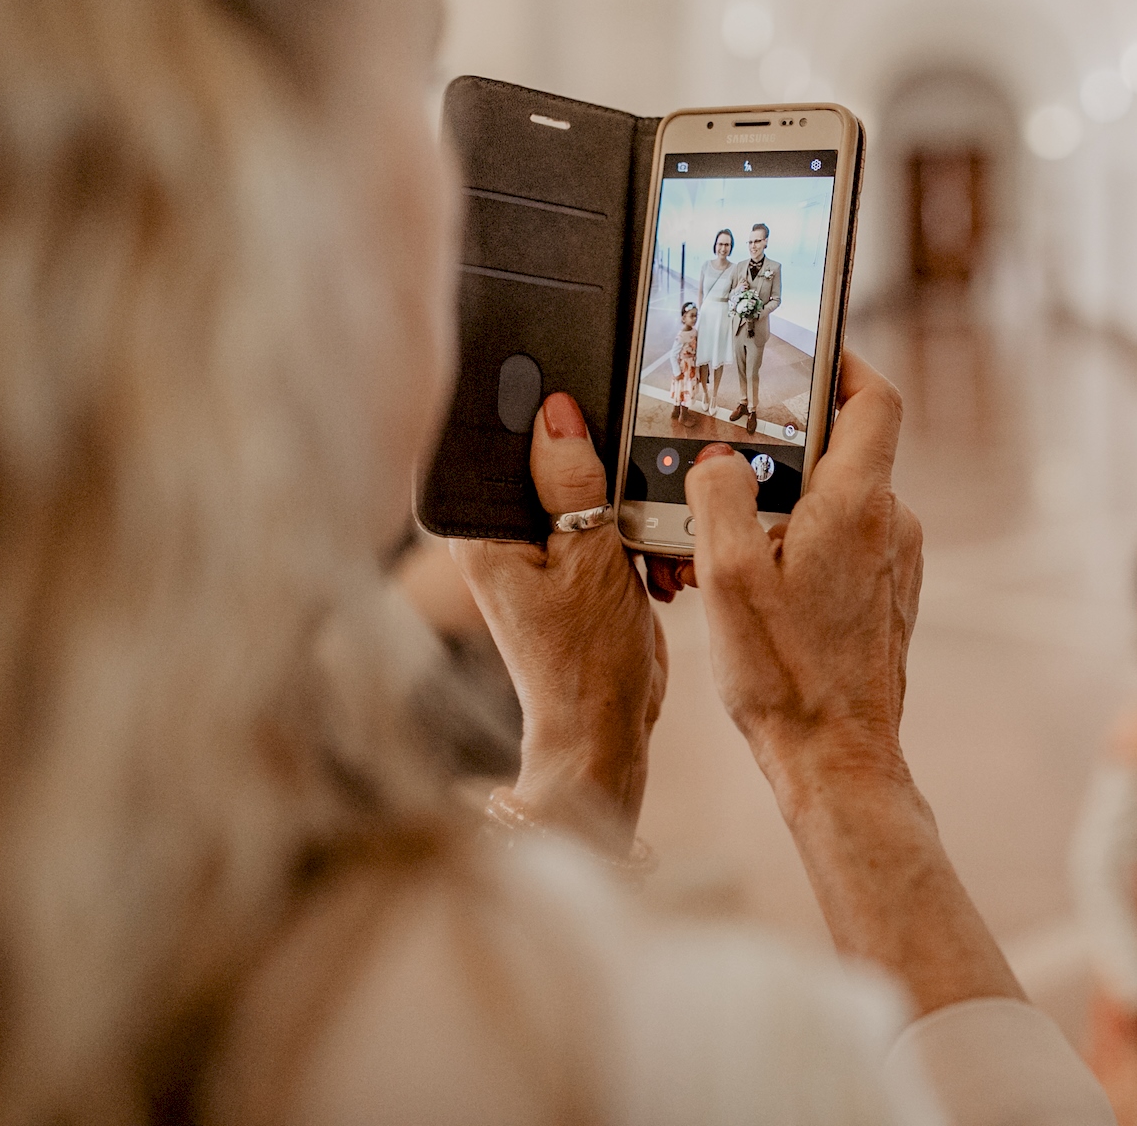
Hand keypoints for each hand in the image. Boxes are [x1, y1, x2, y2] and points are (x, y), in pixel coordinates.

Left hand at [450, 393, 667, 851]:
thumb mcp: (588, 562)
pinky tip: (654, 561)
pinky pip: (607, 521)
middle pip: (549, 461)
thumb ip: (572, 483)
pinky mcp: (574, 566)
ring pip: (587, 489)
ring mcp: (540, 552)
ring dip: (629, 504)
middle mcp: (503, 537)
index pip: (500, 442)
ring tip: (644, 542)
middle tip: (631, 490)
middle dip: (601, 466)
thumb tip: (557, 412)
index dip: (542, 418)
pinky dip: (637, 531)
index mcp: (483, 531)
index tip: (589, 407)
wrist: (606, 729)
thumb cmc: (585, 663)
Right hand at [683, 352, 1022, 1014]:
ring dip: (784, 504)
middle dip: (783, 444)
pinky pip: (843, 544)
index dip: (843, 363)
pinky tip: (752, 582)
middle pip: (843, 449)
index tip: (806, 353)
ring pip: (837, 501)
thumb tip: (719, 459)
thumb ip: (719, 497)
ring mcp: (893, 564)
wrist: (837, 760)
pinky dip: (799, 543)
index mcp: (858, 504)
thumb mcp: (727, 577)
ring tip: (723, 539)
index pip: (873, 399)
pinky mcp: (886, 598)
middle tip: (727, 456)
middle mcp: (889, 525)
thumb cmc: (785, 677)